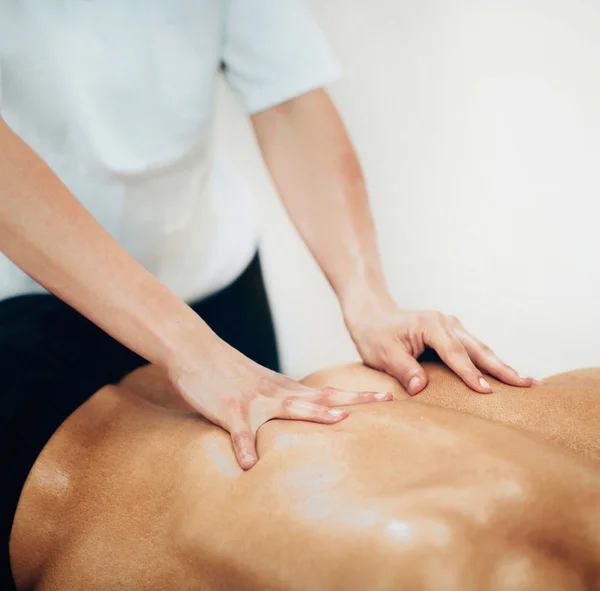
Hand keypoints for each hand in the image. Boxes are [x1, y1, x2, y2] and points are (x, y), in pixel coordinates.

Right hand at [168, 339, 392, 469]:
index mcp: (286, 389)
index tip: (388, 397)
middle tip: (387, 400)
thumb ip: (284, 401)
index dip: (358, 396)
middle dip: (355, 400)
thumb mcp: (263, 385)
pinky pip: (238, 431)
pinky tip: (249, 465)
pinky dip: (244, 446)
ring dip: (314, 413)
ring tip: (339, 421)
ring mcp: (254, 400)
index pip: (329, 392)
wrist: (197, 350)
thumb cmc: (229, 371)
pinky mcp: (229, 409)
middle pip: (322, 396)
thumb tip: (304, 417)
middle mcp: (277, 392)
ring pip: (288, 407)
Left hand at [344, 296, 536, 395]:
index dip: (470, 373)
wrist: (371, 315)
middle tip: (528, 384)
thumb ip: (403, 369)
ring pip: (480, 348)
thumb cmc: (375, 334)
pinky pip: (474, 349)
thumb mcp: (383, 353)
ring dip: (502, 365)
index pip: (454, 353)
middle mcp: (446, 322)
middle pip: (477, 349)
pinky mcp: (452, 333)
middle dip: (502, 368)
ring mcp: (451, 326)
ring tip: (527, 382)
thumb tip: (421, 388)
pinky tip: (505, 374)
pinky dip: (490, 361)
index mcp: (431, 325)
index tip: (486, 391)